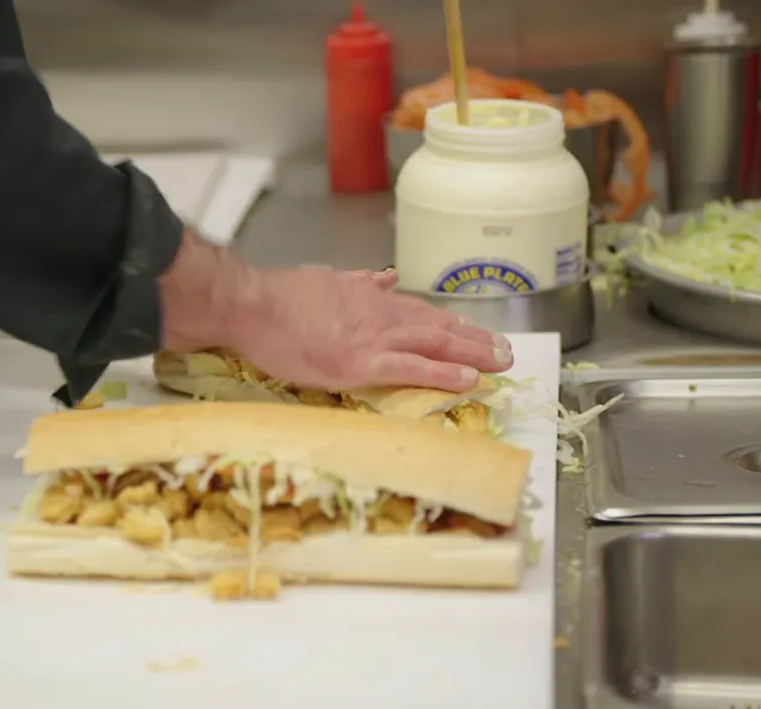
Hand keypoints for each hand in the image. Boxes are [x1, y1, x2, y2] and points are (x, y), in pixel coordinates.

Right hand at [228, 266, 512, 391]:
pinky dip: (442, 373)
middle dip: (475, 339)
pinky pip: (412, 368)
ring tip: (500, 364)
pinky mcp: (361, 363)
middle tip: (506, 351)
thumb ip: (359, 281)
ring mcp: (374, 338)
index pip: (420, 311)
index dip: (451, 323)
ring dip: (472, 353)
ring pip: (435, 343)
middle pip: (438, 326)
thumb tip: (385, 277)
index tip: (475, 332)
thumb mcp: (326, 278)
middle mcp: (381, 314)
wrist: (255, 305)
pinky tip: (468, 379)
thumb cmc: (280, 296)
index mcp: (370, 297)